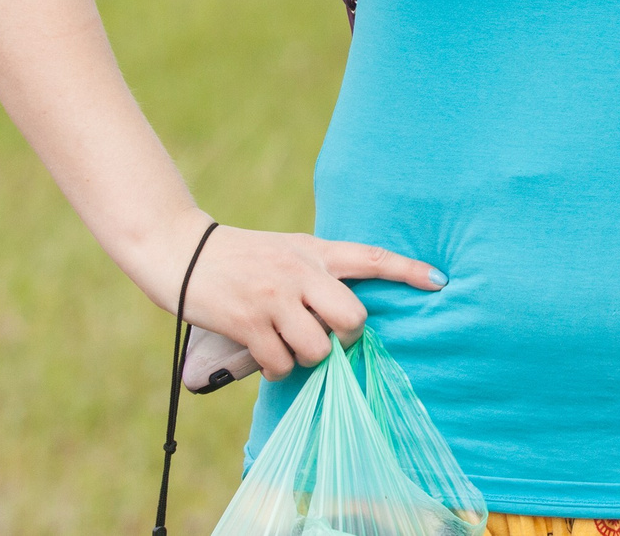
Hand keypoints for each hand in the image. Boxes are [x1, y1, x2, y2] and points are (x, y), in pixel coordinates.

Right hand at [163, 218, 448, 379]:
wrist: (179, 252)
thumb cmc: (240, 257)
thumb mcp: (287, 250)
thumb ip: (319, 271)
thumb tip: (351, 304)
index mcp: (314, 251)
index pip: (371, 257)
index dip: (408, 270)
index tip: (439, 281)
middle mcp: (300, 273)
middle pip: (353, 318)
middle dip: (346, 337)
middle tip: (329, 337)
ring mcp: (275, 299)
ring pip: (318, 349)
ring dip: (306, 358)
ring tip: (288, 344)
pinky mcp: (248, 323)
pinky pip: (281, 365)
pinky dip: (277, 369)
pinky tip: (265, 354)